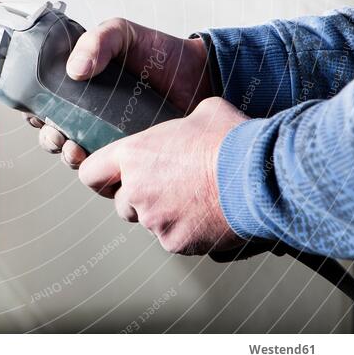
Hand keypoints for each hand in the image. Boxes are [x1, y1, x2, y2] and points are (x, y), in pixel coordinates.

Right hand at [26, 18, 212, 167]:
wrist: (202, 74)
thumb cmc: (161, 53)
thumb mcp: (122, 34)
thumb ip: (97, 41)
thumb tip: (74, 70)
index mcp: (81, 87)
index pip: (46, 103)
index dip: (34, 111)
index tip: (37, 114)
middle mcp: (90, 114)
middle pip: (55, 134)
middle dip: (50, 139)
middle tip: (58, 136)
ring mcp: (109, 136)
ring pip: (76, 155)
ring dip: (68, 156)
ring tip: (75, 150)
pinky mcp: (130, 154)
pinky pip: (107, 170)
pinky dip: (97, 170)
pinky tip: (99, 163)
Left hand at [78, 97, 247, 254]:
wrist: (262, 177)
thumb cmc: (234, 140)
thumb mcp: (204, 112)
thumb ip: (181, 125)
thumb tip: (190, 126)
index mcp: (134, 154)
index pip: (91, 173)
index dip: (100, 175)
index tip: (111, 177)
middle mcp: (136, 189)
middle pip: (121, 202)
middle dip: (138, 198)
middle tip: (169, 187)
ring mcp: (154, 219)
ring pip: (148, 222)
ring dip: (163, 214)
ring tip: (194, 199)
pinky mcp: (175, 242)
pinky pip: (172, 239)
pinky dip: (187, 232)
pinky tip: (209, 215)